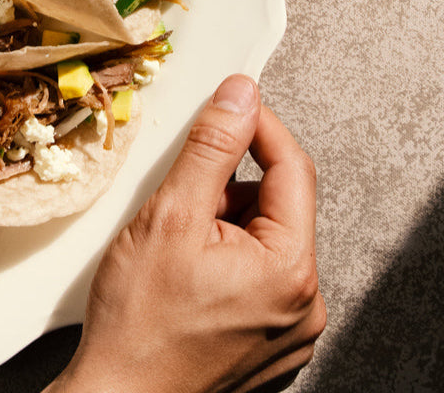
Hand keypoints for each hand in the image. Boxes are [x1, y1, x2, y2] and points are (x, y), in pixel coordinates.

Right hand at [47, 75, 325, 392]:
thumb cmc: (138, 322)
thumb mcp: (170, 216)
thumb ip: (211, 149)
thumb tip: (240, 95)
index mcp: (291, 271)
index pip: (293, 169)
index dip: (258, 126)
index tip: (228, 103)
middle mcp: (304, 307)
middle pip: (277, 207)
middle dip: (229, 188)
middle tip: (178, 201)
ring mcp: (288, 333)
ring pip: (263, 243)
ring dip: (223, 224)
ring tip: (173, 246)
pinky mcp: (267, 347)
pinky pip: (257, 280)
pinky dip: (223, 260)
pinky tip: (183, 275)